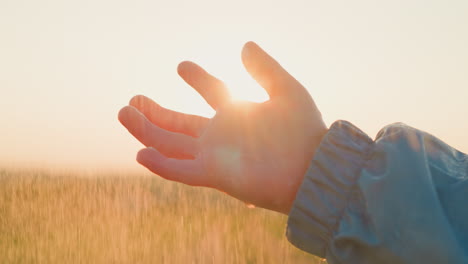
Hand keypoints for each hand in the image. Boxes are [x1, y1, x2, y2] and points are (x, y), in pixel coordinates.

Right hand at [118, 42, 326, 213]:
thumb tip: (245, 45)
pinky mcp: (214, 175)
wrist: (314, 168)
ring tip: (123, 113)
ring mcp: (215, 156)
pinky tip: (139, 154)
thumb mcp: (287, 90)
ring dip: (146, 131)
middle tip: (132, 100)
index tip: (182, 66)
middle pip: (180, 124)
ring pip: (171, 145)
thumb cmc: (304, 132)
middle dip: (155, 113)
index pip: (213, 93)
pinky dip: (160, 164)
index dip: (197, 79)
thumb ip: (265, 69)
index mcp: (238, 114)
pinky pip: (181, 171)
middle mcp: (222, 136)